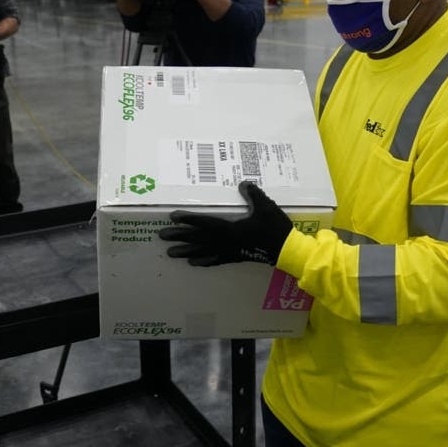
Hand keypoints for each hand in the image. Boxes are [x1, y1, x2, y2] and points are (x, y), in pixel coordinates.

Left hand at [159, 181, 293, 266]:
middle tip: (161, 235)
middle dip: (179, 236)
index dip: (188, 219)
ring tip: (170, 253)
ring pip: (202, 252)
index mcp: (230, 228)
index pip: (204, 222)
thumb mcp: (265, 207)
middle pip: (197, 238)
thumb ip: (253, 194)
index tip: (173, 217)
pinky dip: (203, 261)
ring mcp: (229, 251)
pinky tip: (193, 263)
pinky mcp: (235, 258)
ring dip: (185, 251)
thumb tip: (243, 183)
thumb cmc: (274, 228)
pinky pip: (215, 260)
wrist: (286, 251)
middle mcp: (225, 241)